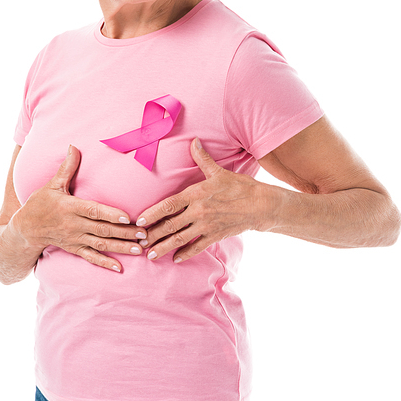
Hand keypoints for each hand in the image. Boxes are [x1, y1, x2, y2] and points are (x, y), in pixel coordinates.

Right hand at [14, 145, 146, 271]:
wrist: (25, 229)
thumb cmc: (40, 204)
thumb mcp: (51, 185)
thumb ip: (66, 168)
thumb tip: (74, 146)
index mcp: (71, 207)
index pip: (94, 211)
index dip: (111, 214)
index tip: (128, 217)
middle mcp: (75, 225)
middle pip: (103, 229)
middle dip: (125, 232)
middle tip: (145, 233)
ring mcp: (75, 239)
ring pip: (102, 245)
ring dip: (121, 247)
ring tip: (140, 248)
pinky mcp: (75, 249)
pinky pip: (91, 257)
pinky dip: (105, 263)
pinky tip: (120, 267)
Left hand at [137, 139, 267, 262]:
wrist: (261, 205)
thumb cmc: (240, 187)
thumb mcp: (219, 171)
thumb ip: (203, 159)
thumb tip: (194, 141)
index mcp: (196, 194)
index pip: (169, 205)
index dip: (153, 213)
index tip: (140, 221)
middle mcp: (199, 211)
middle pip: (170, 225)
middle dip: (153, 235)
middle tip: (138, 242)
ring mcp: (207, 225)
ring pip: (180, 239)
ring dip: (164, 247)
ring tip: (151, 255)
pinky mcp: (216, 236)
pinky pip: (197, 247)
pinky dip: (186, 254)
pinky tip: (176, 259)